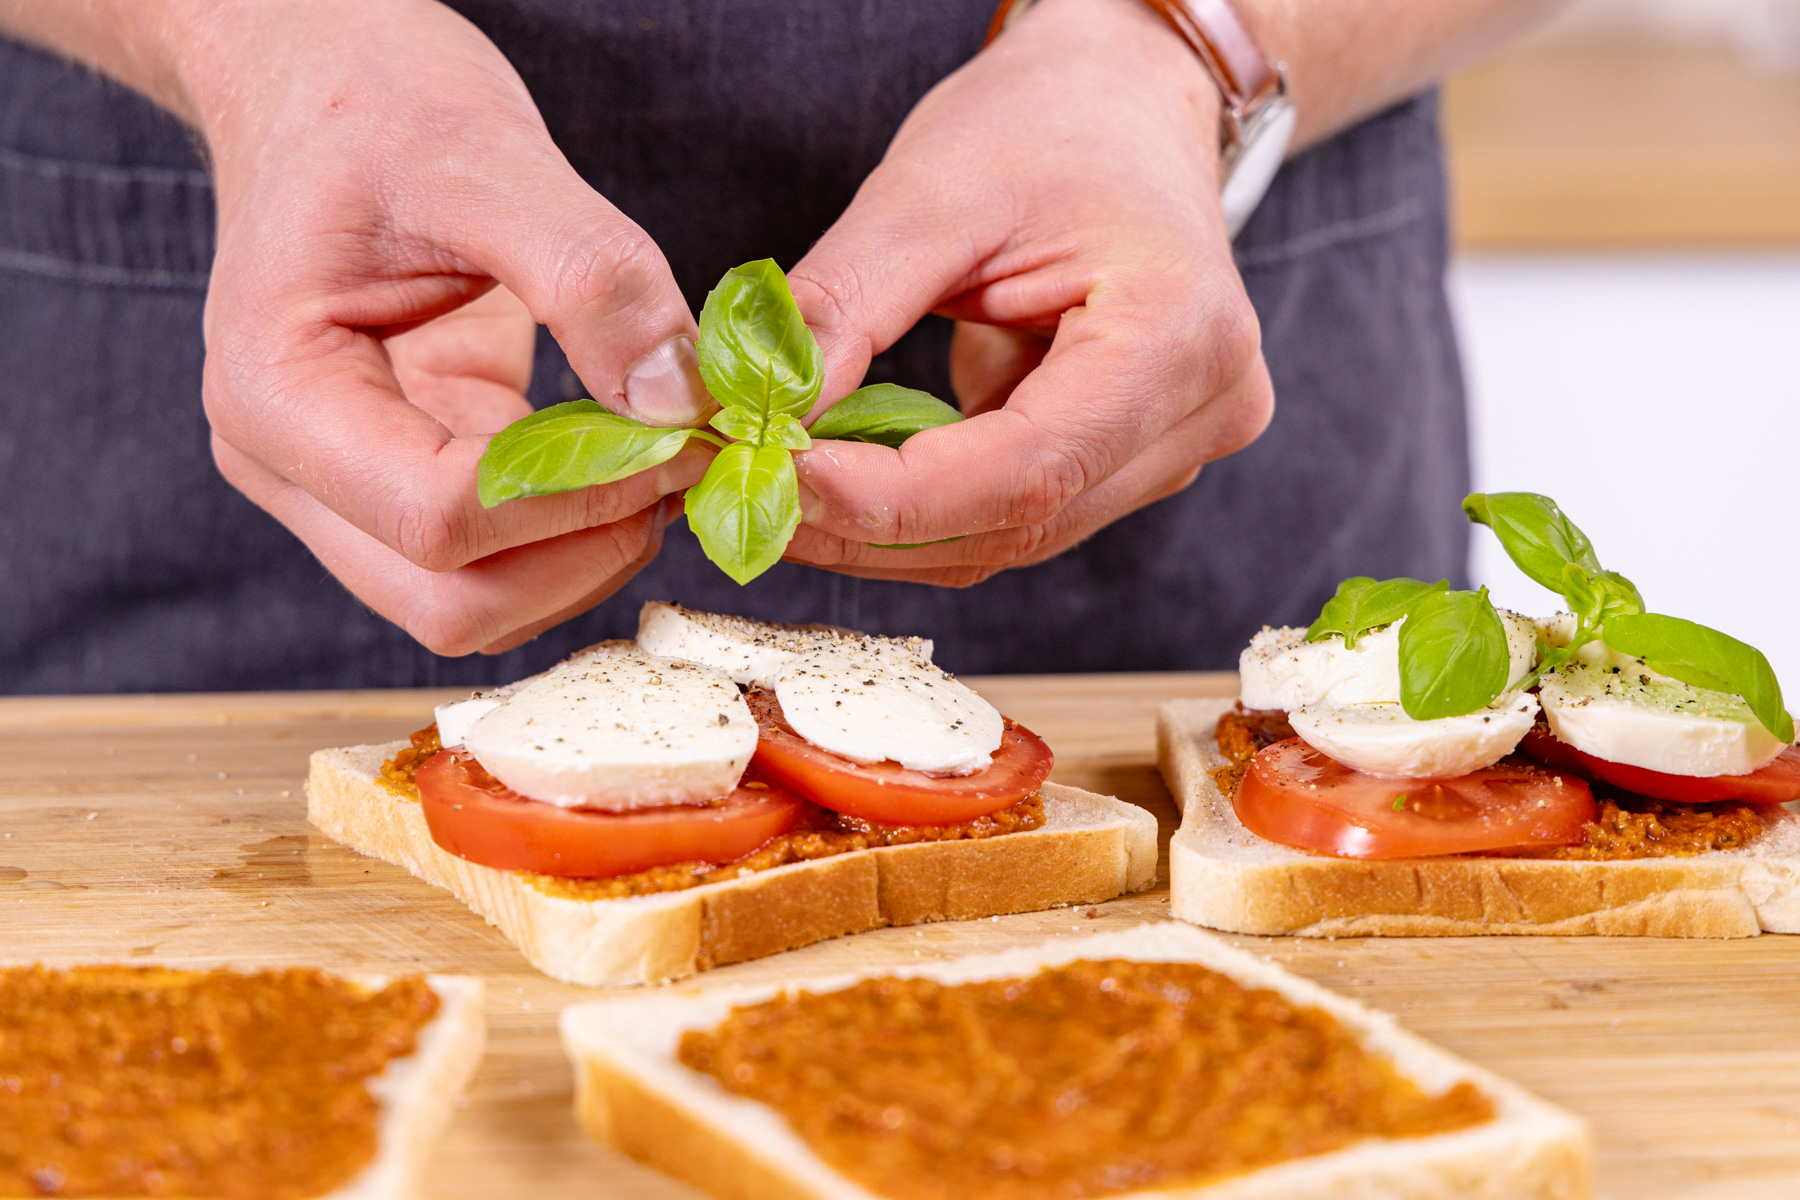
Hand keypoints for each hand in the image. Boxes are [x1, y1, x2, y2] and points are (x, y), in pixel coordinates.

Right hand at [160, 0, 714, 652]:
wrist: (324, 84)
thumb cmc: (376, 104)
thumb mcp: (487, 160)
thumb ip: (589, 277)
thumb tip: (678, 401)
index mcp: (278, 395)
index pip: (436, 520)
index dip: (578, 501)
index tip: (677, 437)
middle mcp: (293, 468)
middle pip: (452, 604)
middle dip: (585, 555)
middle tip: (681, 465)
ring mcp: (343, 487)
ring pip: (481, 606)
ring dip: (588, 558)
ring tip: (661, 456)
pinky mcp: (405, 478)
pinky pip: (502, 558)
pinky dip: (580, 530)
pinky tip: (632, 454)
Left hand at [785, 0, 1273, 585]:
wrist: (1123, 105)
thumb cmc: (1050, 124)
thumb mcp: (934, 186)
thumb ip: (847, 303)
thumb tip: (765, 411)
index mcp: (1180, 336)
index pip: (1030, 468)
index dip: (897, 498)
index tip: (783, 479)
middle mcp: (1199, 412)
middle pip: (1021, 523)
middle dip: (873, 525)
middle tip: (751, 492)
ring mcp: (1172, 447)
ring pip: (1010, 537)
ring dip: (887, 531)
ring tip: (782, 486)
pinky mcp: (1129, 460)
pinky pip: (1009, 514)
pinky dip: (918, 508)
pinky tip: (843, 475)